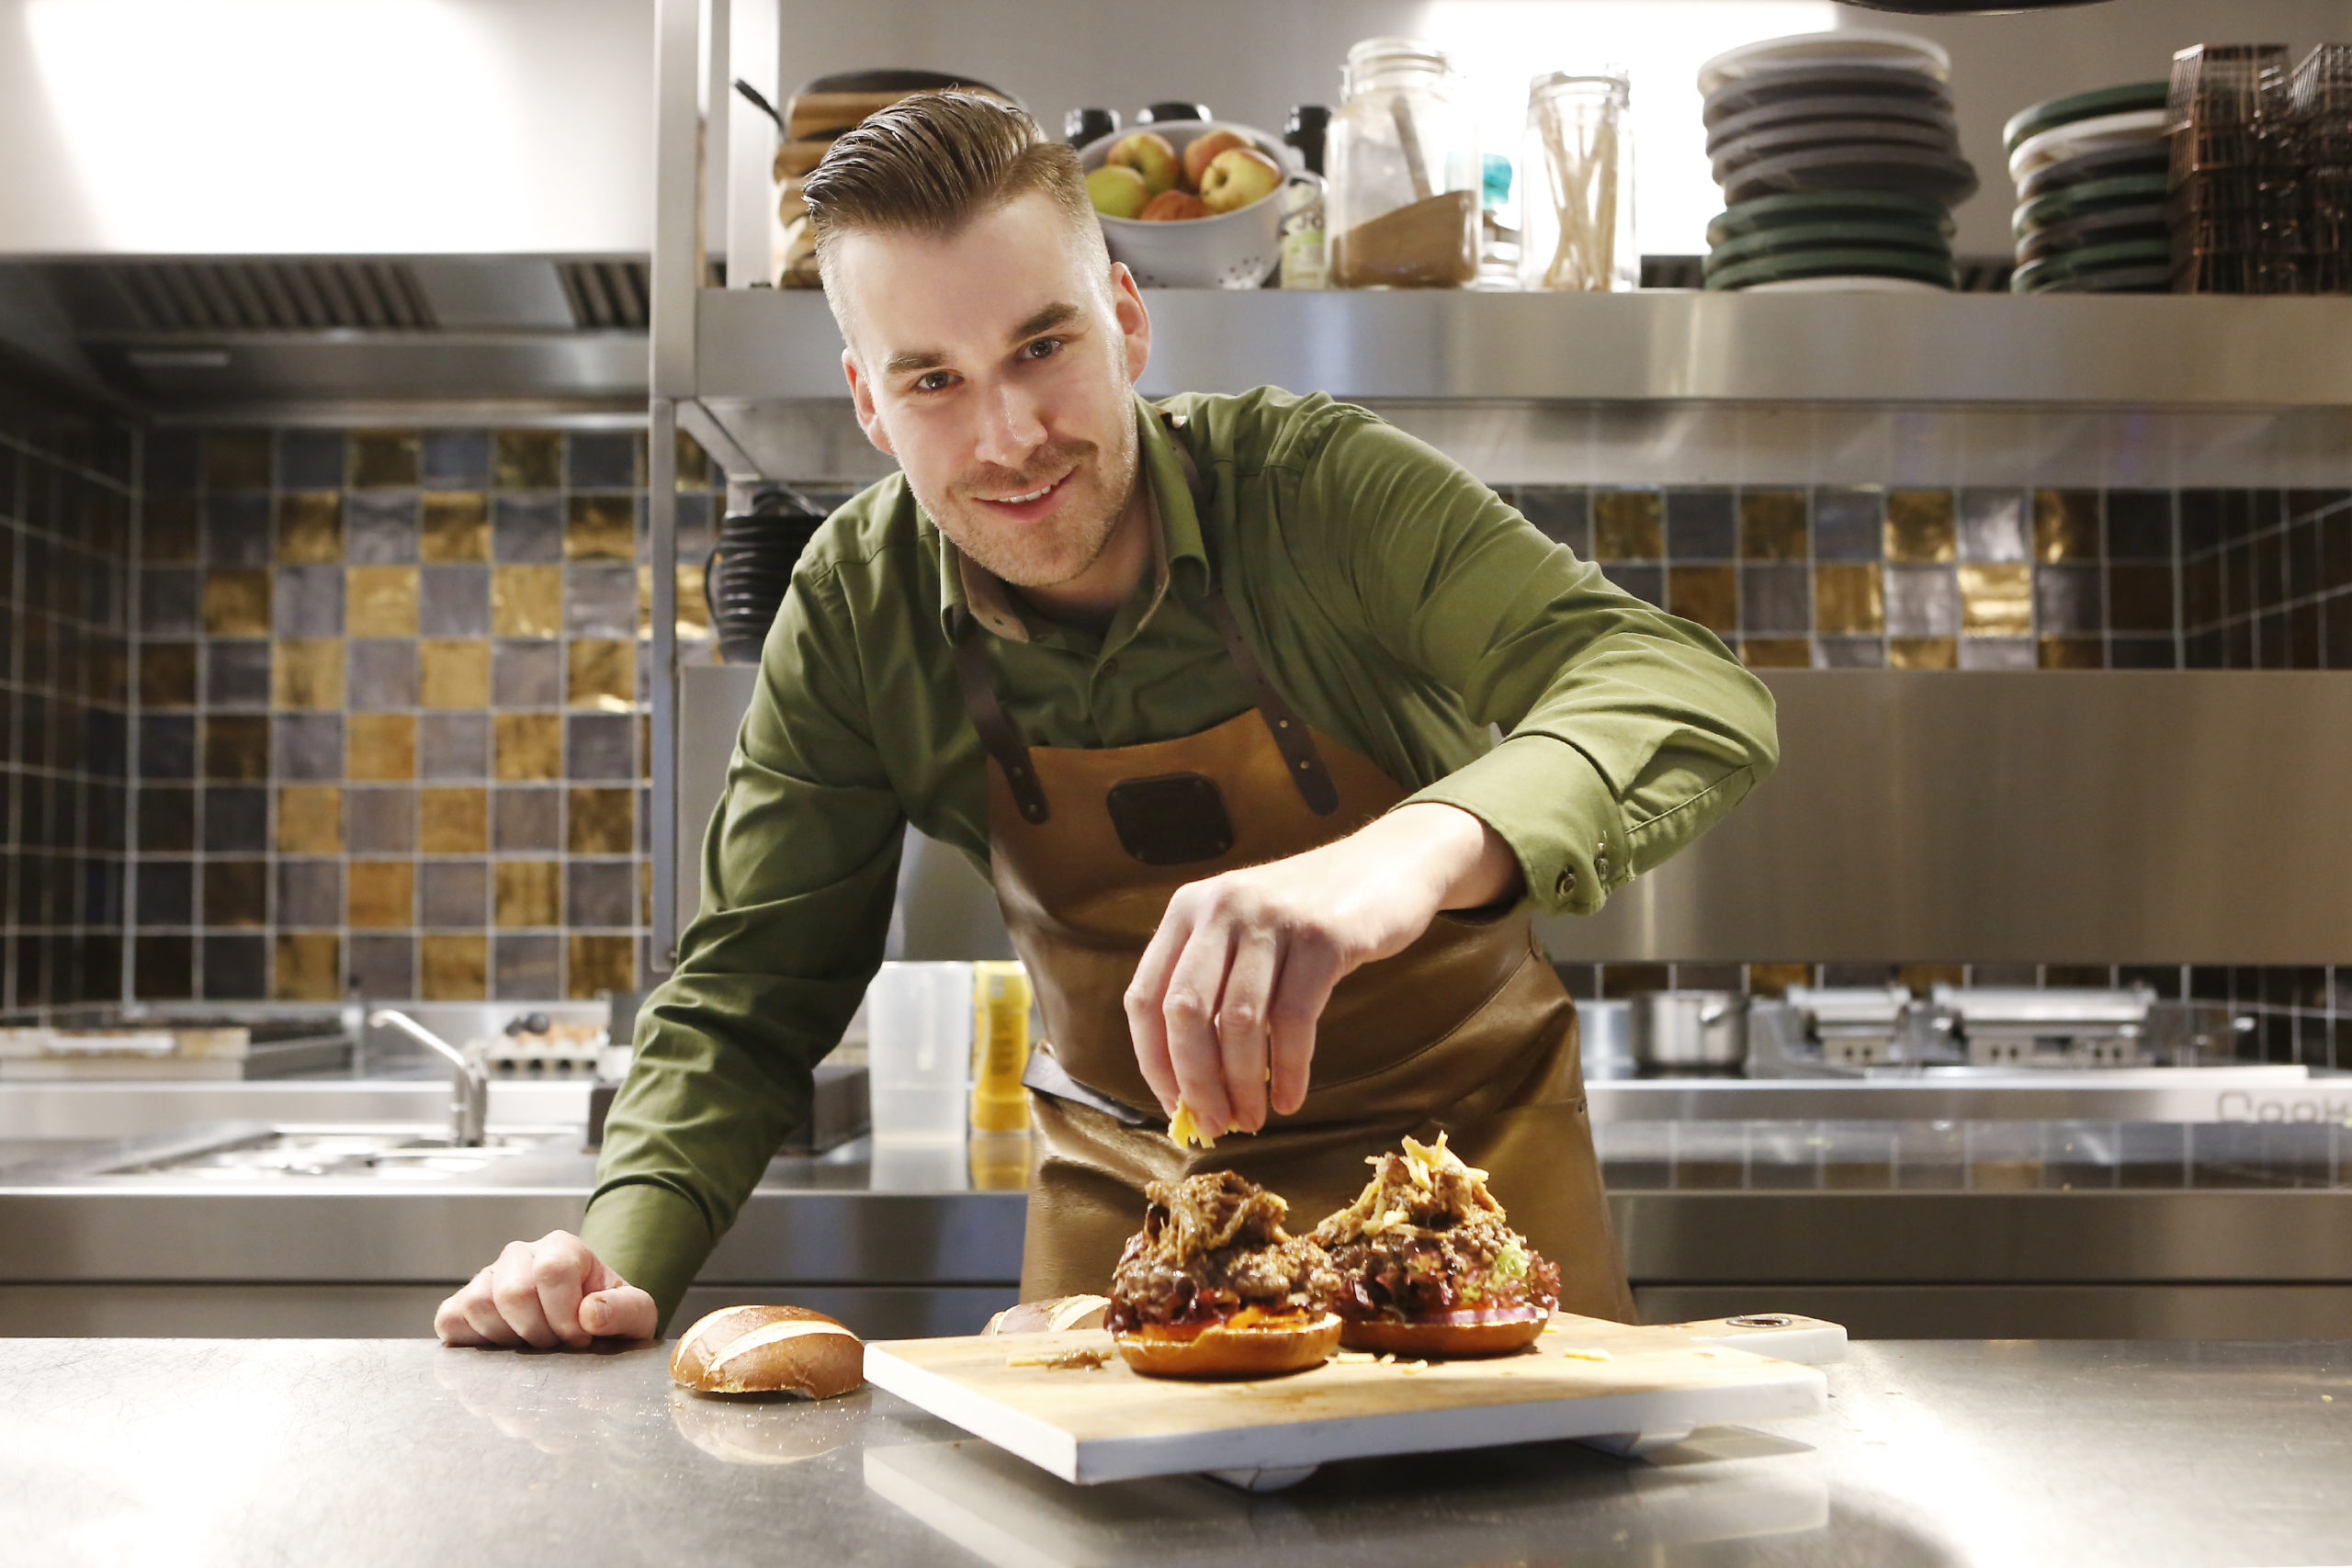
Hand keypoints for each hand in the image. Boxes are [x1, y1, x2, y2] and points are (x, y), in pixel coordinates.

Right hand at [435, 1229, 657, 1349]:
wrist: (587, 1328)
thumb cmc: (609, 1317)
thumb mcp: (636, 1314)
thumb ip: (624, 1311)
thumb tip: (589, 1314)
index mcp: (562, 1247)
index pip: (552, 1271)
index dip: (565, 1315)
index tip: (580, 1337)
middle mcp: (520, 1255)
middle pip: (512, 1291)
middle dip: (538, 1331)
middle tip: (556, 1344)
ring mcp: (488, 1278)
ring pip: (478, 1305)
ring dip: (508, 1339)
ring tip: (532, 1344)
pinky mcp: (463, 1303)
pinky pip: (450, 1319)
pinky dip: (471, 1341)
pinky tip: (502, 1348)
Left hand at [1124, 802, 1521, 1135]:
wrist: (1388, 864)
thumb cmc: (1307, 917)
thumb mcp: (1245, 933)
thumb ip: (1214, 991)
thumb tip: (1191, 1090)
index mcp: (1187, 909)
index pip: (1145, 998)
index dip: (1154, 1062)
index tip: (1174, 1106)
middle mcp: (1221, 907)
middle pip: (1185, 1014)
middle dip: (1195, 1082)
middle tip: (1214, 1125)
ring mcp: (1272, 918)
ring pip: (1238, 1022)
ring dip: (1241, 1085)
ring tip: (1252, 1119)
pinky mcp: (1323, 936)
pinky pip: (1294, 1020)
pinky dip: (1289, 1071)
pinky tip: (1290, 1099)